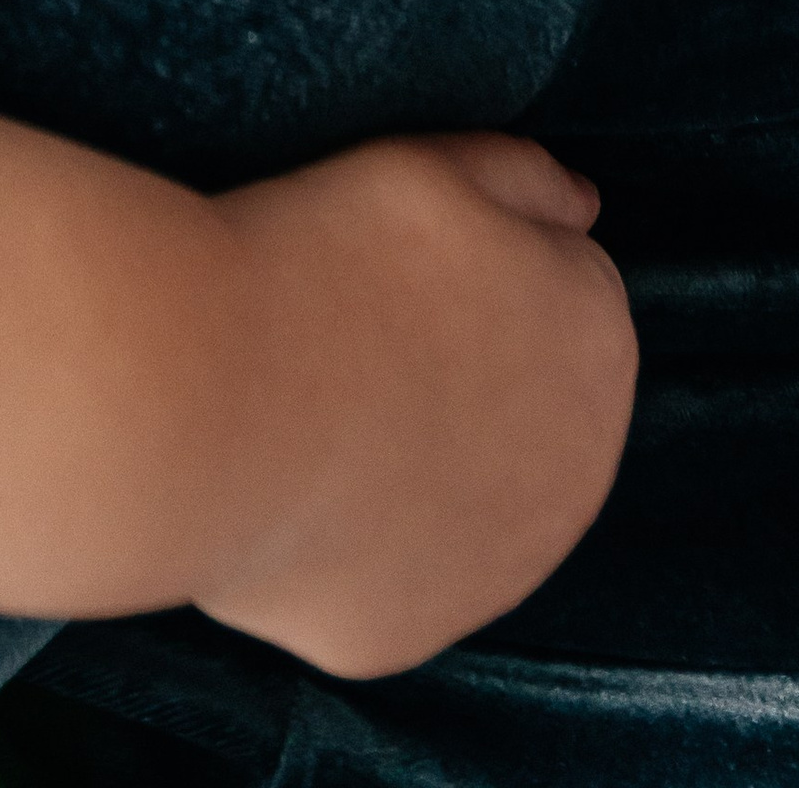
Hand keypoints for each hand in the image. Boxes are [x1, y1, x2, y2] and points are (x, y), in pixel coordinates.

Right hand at [191, 132, 635, 678]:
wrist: (200, 397)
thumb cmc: (316, 260)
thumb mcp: (431, 167)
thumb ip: (527, 178)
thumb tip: (586, 208)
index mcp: (598, 340)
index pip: (553, 285)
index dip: (464, 264)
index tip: (387, 261)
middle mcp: (580, 474)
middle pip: (519, 401)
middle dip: (455, 369)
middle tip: (346, 330)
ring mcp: (498, 571)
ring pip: (460, 496)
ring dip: (412, 458)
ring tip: (312, 406)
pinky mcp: (414, 632)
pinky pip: (386, 572)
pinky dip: (347, 537)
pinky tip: (287, 484)